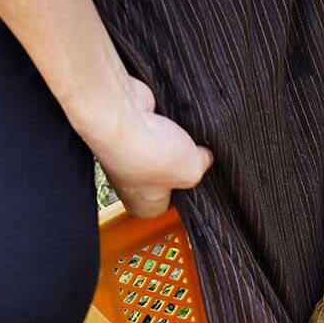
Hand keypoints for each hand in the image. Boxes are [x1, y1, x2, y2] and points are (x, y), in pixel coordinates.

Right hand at [84, 76, 212, 218]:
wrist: (120, 116)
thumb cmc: (146, 152)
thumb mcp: (193, 171)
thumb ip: (202, 166)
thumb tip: (204, 156)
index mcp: (144, 205)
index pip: (171, 206)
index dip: (189, 193)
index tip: (198, 183)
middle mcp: (132, 182)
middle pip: (170, 174)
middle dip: (184, 162)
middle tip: (192, 156)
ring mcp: (130, 153)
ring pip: (164, 148)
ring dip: (175, 139)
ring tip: (179, 137)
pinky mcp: (132, 126)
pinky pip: (157, 125)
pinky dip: (164, 121)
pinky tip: (168, 121)